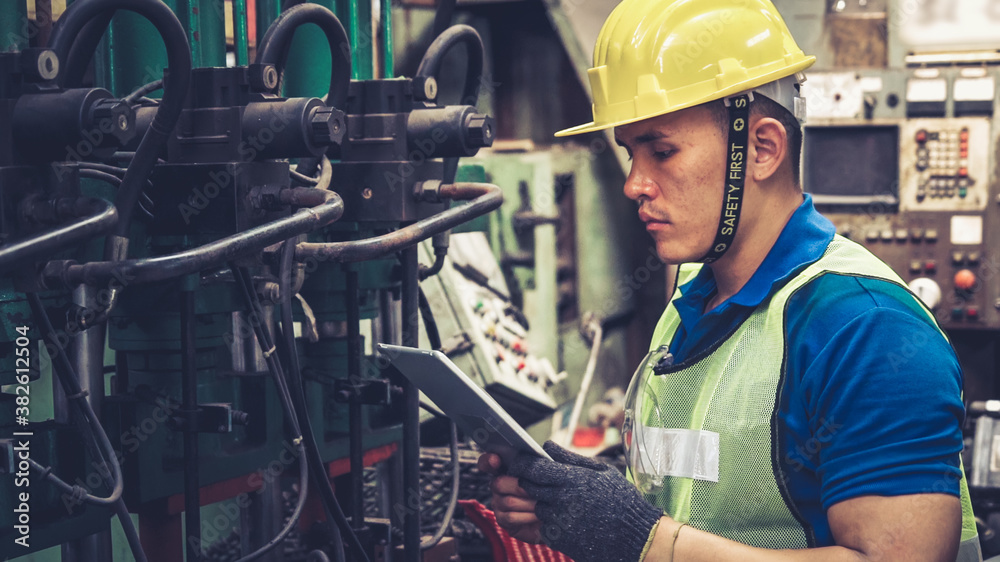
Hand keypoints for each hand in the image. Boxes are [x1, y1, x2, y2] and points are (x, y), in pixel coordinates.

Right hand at [477, 452, 542, 542]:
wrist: (556, 518)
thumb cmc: (551, 492)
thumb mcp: (549, 474)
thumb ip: (545, 462)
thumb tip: (547, 446)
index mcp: (507, 470)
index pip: (488, 462)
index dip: (488, 461)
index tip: (495, 460)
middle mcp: (499, 485)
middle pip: (498, 483)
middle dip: (520, 487)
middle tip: (538, 489)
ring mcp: (499, 503)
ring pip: (508, 502)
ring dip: (529, 503)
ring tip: (544, 504)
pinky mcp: (503, 520)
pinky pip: (511, 517)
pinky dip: (528, 516)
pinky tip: (539, 515)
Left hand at [507, 441, 662, 561]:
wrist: (636, 537)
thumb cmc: (622, 501)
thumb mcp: (602, 472)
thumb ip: (571, 459)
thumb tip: (547, 446)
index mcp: (572, 480)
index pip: (533, 468)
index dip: (522, 464)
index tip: (520, 463)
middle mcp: (562, 500)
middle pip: (529, 486)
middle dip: (530, 481)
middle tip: (543, 481)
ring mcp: (560, 522)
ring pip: (538, 507)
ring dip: (544, 503)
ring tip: (566, 503)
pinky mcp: (561, 539)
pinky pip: (545, 526)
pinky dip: (553, 521)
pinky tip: (571, 519)